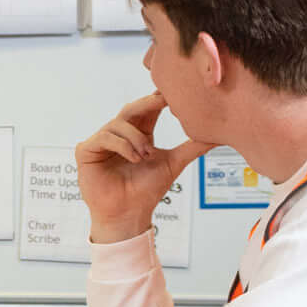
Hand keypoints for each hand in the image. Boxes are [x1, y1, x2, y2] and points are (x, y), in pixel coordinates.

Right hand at [73, 92, 211, 240]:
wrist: (129, 214)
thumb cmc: (147, 191)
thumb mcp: (174, 163)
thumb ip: (193, 146)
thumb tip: (219, 136)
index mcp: (138, 133)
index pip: (148, 109)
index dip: (158, 99)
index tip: (174, 92)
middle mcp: (119, 134)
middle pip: (132, 108)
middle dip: (148, 103)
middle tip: (164, 99)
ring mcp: (102, 141)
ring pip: (119, 123)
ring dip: (136, 138)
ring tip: (146, 156)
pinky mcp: (87, 150)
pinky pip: (105, 137)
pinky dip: (122, 146)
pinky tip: (134, 158)